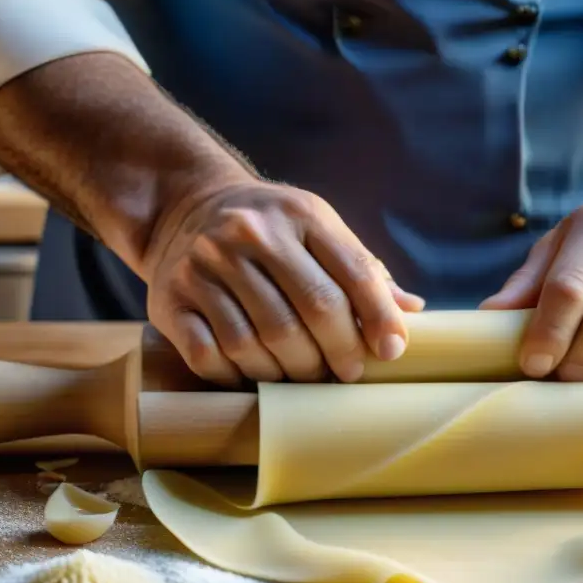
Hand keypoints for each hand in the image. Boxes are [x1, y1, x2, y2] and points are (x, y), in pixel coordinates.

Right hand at [141, 180, 423, 385]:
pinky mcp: (170, 298)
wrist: (184, 205)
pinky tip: (254, 375)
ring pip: (260, 340)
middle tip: (346, 373)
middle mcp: (251, 233)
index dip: (378, 318)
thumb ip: (362, 270)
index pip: (354, 272)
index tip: (391, 352)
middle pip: (312, 310)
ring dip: (289, 372)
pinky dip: (238, 377)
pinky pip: (210, 355)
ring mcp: (205, 264)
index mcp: (301, 214)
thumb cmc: (272, 231)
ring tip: (303, 377)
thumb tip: (412, 311)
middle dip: (338, 353)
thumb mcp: (318, 231)